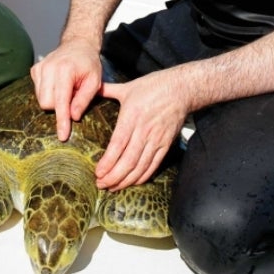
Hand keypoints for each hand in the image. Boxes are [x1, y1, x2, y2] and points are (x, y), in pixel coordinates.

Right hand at [30, 38, 102, 141]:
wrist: (78, 44)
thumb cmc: (89, 64)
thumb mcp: (95, 82)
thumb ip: (84, 99)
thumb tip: (73, 116)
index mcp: (65, 70)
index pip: (60, 102)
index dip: (62, 120)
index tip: (62, 136)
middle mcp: (48, 68)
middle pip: (47, 103)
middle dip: (59, 107)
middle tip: (73, 97)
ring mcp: (39, 68)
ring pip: (41, 99)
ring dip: (54, 100)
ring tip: (67, 89)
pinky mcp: (35, 70)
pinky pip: (37, 92)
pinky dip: (48, 93)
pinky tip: (58, 84)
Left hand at [93, 72, 187, 190]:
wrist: (181, 89)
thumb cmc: (153, 86)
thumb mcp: (128, 87)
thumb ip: (108, 90)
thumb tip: (92, 88)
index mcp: (131, 117)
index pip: (118, 145)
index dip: (108, 162)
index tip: (98, 173)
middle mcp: (143, 130)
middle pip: (128, 160)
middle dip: (114, 176)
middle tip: (101, 184)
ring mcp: (156, 139)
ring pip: (140, 166)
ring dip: (126, 180)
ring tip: (113, 187)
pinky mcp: (166, 144)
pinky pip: (153, 165)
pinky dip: (143, 176)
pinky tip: (132, 182)